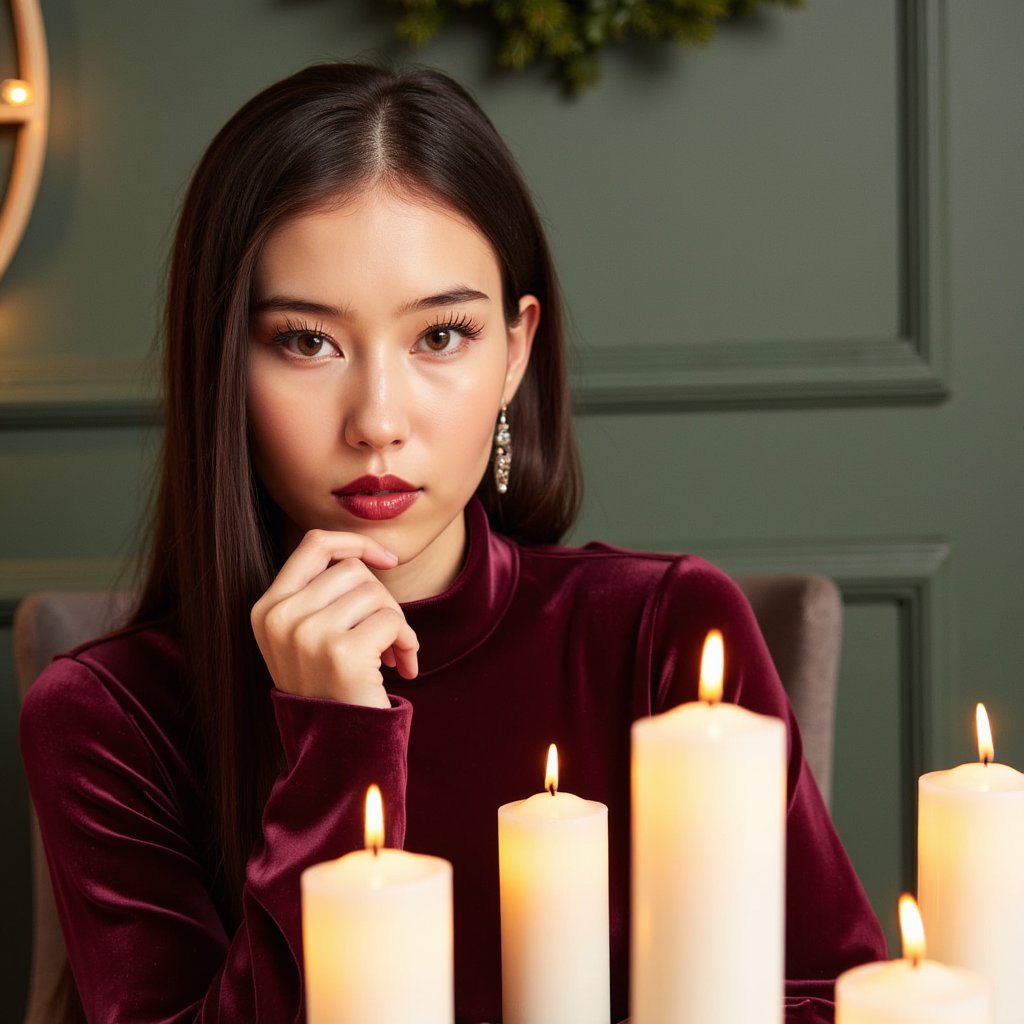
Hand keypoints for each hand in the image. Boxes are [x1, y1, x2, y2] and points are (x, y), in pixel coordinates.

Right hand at [251, 530, 418, 707]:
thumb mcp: (309, 636)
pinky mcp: (340, 653)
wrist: (336, 751)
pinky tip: (402, 667)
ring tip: (393, 654)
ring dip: (398, 623)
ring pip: (375, 593)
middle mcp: (280, 617)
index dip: (356, 542)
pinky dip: (408, 642)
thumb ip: (325, 593)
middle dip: (381, 598)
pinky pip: (392, 620)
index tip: (387, 559)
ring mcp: (307, 635)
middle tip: (388, 635)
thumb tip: (371, 553)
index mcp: (267, 608)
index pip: (315, 543)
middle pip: (353, 569)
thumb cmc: (331, 689)